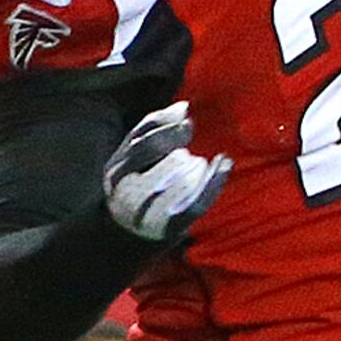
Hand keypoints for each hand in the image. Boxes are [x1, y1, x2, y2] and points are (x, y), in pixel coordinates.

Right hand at [101, 102, 227, 242]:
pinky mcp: (171, 229)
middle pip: (166, 166)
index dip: (171, 131)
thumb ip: (152, 127)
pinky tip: (224, 164)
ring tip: (199, 164)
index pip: (145, 146)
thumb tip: (184, 107)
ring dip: (196, 168)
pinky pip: (198, 204)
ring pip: (184, 186)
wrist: (127, 233)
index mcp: (116, 172)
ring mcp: (149, 216)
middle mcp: (128, 195)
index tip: (188, 124)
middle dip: (181, 154)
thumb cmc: (133, 182)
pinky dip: (215, 182)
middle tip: (186, 155)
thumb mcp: (131, 154)